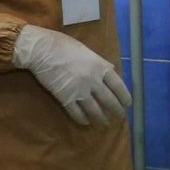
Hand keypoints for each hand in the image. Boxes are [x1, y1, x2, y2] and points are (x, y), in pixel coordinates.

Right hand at [12, 24, 130, 126]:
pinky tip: (85, 121)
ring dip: (101, 119)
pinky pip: (77, 113)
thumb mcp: (86, 50)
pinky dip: (82, 119)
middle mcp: (93, 81)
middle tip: (119, 117)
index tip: (127, 104)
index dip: (124, 96)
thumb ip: (99, 62)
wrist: (42, 50)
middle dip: (116, 111)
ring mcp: (80, 91)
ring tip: (104, 124)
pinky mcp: (66, 99)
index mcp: (100, 67)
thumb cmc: (63, 45)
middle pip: (109, 101)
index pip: (118, 85)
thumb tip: (110, 68)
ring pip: (95, 110)